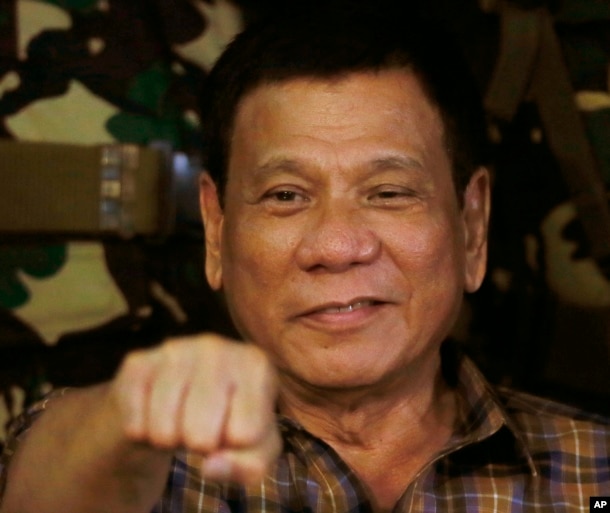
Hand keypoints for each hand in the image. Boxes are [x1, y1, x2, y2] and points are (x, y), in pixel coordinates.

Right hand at [108, 333, 280, 483]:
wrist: (178, 397)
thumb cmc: (228, 422)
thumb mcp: (254, 449)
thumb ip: (248, 466)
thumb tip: (211, 466)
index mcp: (255, 364)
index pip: (246, 434)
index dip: (236, 445)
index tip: (234, 426)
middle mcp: (215, 347)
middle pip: (201, 436)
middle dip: (199, 445)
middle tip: (202, 426)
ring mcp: (173, 350)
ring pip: (164, 432)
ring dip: (169, 440)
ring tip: (179, 419)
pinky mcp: (136, 363)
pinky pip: (134, 426)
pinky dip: (141, 433)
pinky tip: (154, 413)